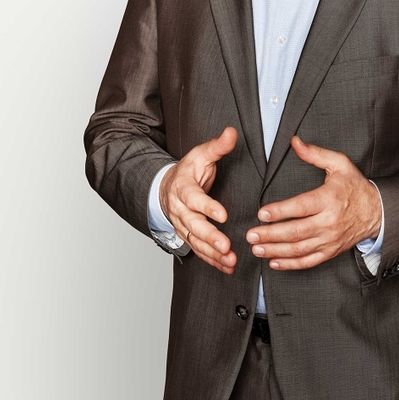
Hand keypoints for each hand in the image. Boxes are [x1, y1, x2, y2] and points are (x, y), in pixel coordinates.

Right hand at [160, 127, 237, 273]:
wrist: (166, 187)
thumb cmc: (188, 171)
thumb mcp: (201, 154)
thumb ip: (217, 146)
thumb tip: (232, 132)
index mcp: (183, 187)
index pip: (194, 198)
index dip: (207, 207)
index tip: (223, 215)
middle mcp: (180, 209)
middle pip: (193, 226)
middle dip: (210, 237)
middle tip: (226, 246)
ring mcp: (182, 225)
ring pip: (195, 242)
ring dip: (212, 254)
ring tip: (230, 260)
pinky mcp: (187, 235)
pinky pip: (198, 251)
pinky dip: (212, 261)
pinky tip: (227, 267)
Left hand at [246, 136, 381, 270]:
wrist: (377, 212)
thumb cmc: (355, 186)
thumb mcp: (339, 164)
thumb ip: (315, 154)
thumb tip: (294, 142)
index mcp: (329, 199)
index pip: (301, 207)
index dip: (280, 211)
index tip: (262, 214)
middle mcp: (329, 222)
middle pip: (296, 231)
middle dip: (271, 235)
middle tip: (251, 234)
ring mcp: (330, 239)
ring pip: (299, 249)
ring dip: (275, 251)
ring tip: (256, 248)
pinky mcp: (331, 251)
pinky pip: (309, 261)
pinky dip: (290, 264)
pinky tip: (274, 262)